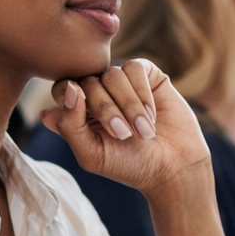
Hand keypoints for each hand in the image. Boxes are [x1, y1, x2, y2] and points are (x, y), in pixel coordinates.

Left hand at [39, 59, 209, 198]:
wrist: (172, 167)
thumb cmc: (128, 165)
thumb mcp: (91, 154)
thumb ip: (69, 125)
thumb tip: (70, 89)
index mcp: (79, 112)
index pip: (62, 88)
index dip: (70, 98)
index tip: (88, 119)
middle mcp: (98, 93)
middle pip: (88, 82)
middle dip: (105, 110)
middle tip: (123, 135)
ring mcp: (122, 83)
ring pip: (112, 75)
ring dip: (128, 106)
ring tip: (143, 131)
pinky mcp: (146, 75)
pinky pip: (134, 68)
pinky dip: (142, 94)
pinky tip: (152, 116)